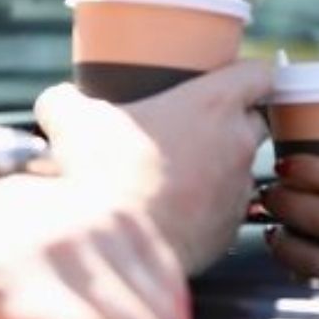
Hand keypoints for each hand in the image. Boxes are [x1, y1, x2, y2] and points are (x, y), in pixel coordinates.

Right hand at [35, 60, 272, 273]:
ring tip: (181, 174)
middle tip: (202, 125)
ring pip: (242, 170)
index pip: (261, 73)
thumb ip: (67, 101)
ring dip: (220, 169)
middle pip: (259, 122)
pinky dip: (208, 211)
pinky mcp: (230, 230)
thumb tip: (56, 100)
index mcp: (216, 104)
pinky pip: (227, 213)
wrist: (114, 246)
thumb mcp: (73, 121)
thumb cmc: (101, 172)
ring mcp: (239, 189)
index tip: (236, 76)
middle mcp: (239, 143)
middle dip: (238, 121)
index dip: (251, 72)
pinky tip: (177, 212)